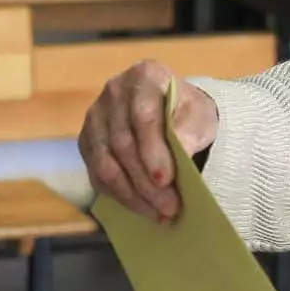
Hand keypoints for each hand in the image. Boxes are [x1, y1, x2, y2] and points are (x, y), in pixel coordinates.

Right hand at [79, 60, 220, 223]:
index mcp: (145, 76)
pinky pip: (97, 175)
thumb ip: (190, 129)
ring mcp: (96, 117)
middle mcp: (114, 91)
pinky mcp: (87, 142)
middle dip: (146, 183)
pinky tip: (142, 208)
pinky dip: (120, 197)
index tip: (167, 180)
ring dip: (133, 195)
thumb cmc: (190, 115)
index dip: (153, 151)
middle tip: (170, 207)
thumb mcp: (201, 117)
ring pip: (106, 164)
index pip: (143, 116)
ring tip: (159, 214)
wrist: (176, 116)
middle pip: (123, 144)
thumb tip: (181, 150)